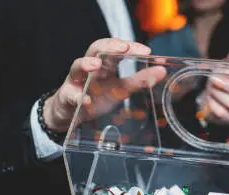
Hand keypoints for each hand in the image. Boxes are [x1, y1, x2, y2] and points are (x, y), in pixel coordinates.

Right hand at [43, 39, 166, 132]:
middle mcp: (89, 69)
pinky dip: (78, 97)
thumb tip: (161, 70)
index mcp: (105, 64)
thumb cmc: (97, 96)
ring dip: (85, 64)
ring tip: (96, 65)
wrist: (73, 114)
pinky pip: (70, 95)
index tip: (147, 50)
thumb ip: (140, 80)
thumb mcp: (121, 88)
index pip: (116, 48)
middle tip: (124, 47)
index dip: (130, 46)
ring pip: (77, 67)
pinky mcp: (66, 97)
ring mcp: (76, 82)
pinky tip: (86, 100)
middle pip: (95, 49)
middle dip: (109, 46)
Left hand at [198, 43, 228, 124]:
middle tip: (212, 81)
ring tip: (210, 91)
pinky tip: (209, 101)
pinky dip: (215, 106)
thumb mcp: (225, 66)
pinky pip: (225, 115)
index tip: (218, 71)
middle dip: (225, 86)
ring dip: (219, 96)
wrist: (210, 96)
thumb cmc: (220, 79)